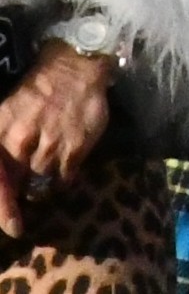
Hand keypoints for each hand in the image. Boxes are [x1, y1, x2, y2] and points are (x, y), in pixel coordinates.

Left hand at [0, 42, 113, 234]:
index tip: (12, 226)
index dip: (2, 207)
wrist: (75, 67)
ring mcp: (50, 144)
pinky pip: (65, 177)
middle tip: (29, 185)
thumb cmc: (35, 93)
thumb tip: (7, 183)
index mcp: (1, 131)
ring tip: (49, 167)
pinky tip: (64, 165)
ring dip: (43, 182)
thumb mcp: (6, 115)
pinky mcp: (76, 146)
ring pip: (42, 183)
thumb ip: (4, 150)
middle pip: (18, 185)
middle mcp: (21, 140)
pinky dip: (63, 178)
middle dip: (22, 190)